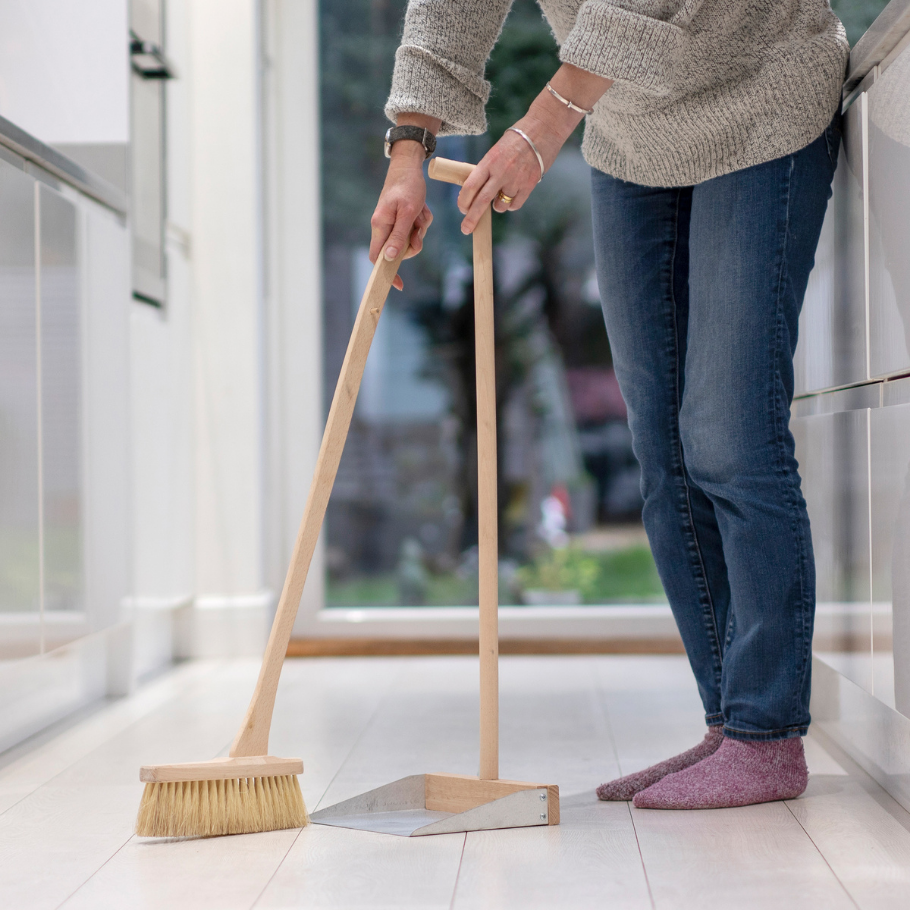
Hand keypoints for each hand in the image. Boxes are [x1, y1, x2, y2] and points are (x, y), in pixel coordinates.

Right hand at [369, 142, 432, 290]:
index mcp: (380, 226)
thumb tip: (390, 258)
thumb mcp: (407, 212)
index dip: (387, 272)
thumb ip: (399, 236)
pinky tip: (422, 208)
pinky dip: (422, 220)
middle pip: (400, 251)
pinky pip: (416, 229)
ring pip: (411, 239)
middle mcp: (384, 227)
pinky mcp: (403, 219)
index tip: (399, 285)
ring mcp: (394, 223)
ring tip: (420, 212)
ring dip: (420, 228)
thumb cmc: (407, 186)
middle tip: (419, 228)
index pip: (377, 257)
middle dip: (414, 242)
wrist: (409, 166)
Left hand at [458, 63, 611, 233]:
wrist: (544, 128)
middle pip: (481, 201)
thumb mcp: (496, 151)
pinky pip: (515, 205)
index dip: (463, 200)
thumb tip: (477, 190)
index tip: (462, 209)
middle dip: (472, 218)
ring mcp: (516, 180)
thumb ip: (487, 170)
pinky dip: (511, 205)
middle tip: (466, 229)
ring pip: (500, 206)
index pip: (470, 186)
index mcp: (489, 161)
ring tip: (502, 193)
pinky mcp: (529, 185)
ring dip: (497, 206)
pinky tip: (512, 196)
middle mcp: (501, 172)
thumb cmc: (517, 139)